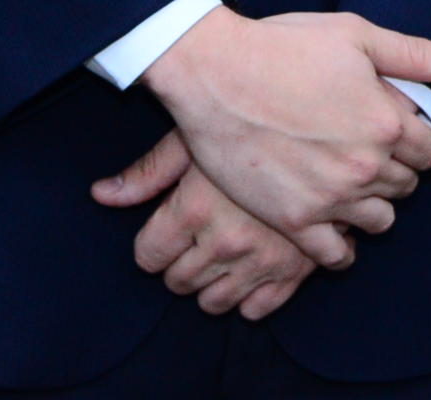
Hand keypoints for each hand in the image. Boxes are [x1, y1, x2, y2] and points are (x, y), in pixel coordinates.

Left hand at [94, 131, 325, 318]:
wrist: (330, 122)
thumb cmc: (252, 121)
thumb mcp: (194, 135)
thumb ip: (147, 172)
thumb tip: (100, 195)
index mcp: (194, 208)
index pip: (148, 257)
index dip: (153, 243)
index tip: (166, 228)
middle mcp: (226, 242)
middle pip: (178, 283)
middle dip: (179, 263)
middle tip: (195, 235)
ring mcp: (263, 260)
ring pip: (214, 302)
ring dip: (211, 283)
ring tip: (221, 250)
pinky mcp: (298, 270)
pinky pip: (258, 309)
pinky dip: (249, 295)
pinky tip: (251, 265)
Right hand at [140, 9, 430, 266]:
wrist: (214, 73)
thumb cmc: (283, 46)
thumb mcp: (356, 35)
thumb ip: (416, 54)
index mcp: (388, 123)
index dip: (414, 141)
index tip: (392, 133)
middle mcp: (366, 167)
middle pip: (407, 187)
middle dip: (394, 171)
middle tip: (365, 154)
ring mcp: (331, 198)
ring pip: (380, 222)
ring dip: (372, 206)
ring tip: (348, 185)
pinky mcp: (294, 220)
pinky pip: (337, 255)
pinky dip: (341, 246)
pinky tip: (332, 224)